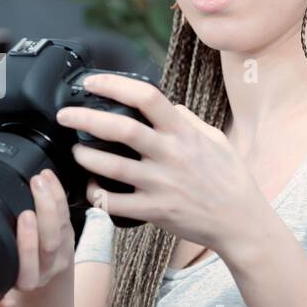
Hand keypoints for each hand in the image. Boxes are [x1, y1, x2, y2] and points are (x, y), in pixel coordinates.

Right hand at [0, 168, 74, 306]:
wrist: (33, 279)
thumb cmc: (5, 279)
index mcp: (25, 282)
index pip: (29, 267)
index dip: (28, 242)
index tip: (23, 216)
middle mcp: (45, 270)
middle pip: (51, 242)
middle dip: (45, 211)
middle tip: (35, 187)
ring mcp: (59, 254)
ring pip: (63, 227)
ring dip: (54, 199)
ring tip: (41, 178)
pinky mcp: (67, 237)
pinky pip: (67, 215)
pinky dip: (59, 194)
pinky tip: (49, 178)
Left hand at [56, 73, 265, 253]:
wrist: (241, 223)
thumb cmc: (230, 179)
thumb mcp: (216, 139)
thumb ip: (188, 120)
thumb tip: (167, 105)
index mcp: (183, 133)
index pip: (147, 97)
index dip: (114, 85)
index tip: (91, 83)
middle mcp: (170, 155)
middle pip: (121, 128)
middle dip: (85, 118)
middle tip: (65, 116)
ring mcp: (161, 184)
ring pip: (111, 165)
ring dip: (86, 156)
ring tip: (75, 151)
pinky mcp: (154, 210)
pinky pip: (114, 202)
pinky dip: (96, 193)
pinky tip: (90, 186)